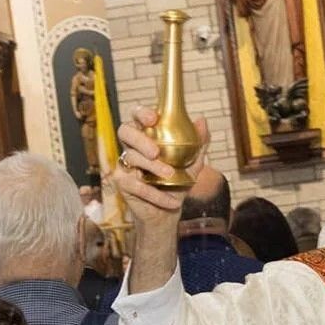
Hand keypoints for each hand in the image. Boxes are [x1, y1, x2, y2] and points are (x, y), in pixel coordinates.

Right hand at [108, 107, 211, 290]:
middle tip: (155, 152)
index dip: (141, 113)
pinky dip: (155, 194)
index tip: (153, 118)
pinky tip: (172, 202)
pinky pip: (135, 185)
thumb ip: (199, 143)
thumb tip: (202, 120)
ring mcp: (125, 164)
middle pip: (125, 131)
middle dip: (139, 138)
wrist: (169, 212)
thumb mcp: (193, 163)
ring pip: (131, 158)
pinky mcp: (122, 183)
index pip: (137, 116)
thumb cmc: (178, 182)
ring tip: (171, 177)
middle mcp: (132, 146)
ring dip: (152, 168)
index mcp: (147, 135)